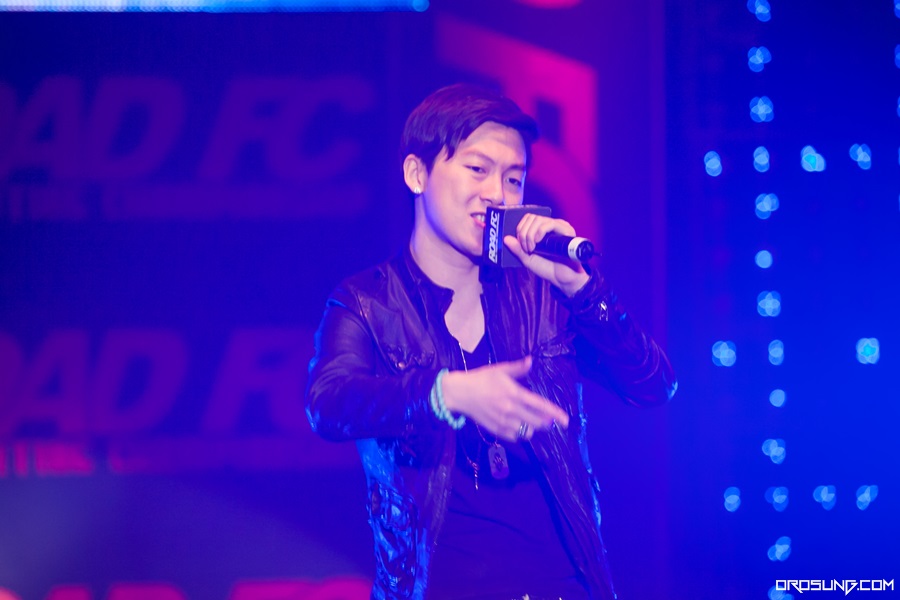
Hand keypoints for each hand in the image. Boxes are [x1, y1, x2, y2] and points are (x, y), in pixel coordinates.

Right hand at [440, 356, 568, 441]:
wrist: (460, 393)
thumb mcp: (500, 369)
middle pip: (538, 423)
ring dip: (533, 428)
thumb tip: (531, 361)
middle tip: (549, 420)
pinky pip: (514, 437)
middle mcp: (511, 410)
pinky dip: (519, 433)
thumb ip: (518, 368)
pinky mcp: (496, 430)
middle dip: (547, 423)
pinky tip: (517, 425)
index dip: (555, 414)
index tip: (566, 420)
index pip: (541, 406)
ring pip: (527, 432)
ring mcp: (503, 422)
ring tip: (531, 421)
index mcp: (515, 394)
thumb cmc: (481, 379)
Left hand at [503, 213, 589, 296]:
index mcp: (542, 231)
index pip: (528, 219)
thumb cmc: (548, 269)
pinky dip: (540, 232)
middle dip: (523, 233)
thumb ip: (517, 249)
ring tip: (532, 248)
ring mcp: (559, 227)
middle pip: (531, 217)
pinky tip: (538, 242)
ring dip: (530, 234)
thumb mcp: (528, 259)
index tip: (521, 245)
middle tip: (526, 248)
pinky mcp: (566, 231)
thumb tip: (506, 238)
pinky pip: (550, 223)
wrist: (562, 279)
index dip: (520, 229)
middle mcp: (551, 226)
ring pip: (539, 219)